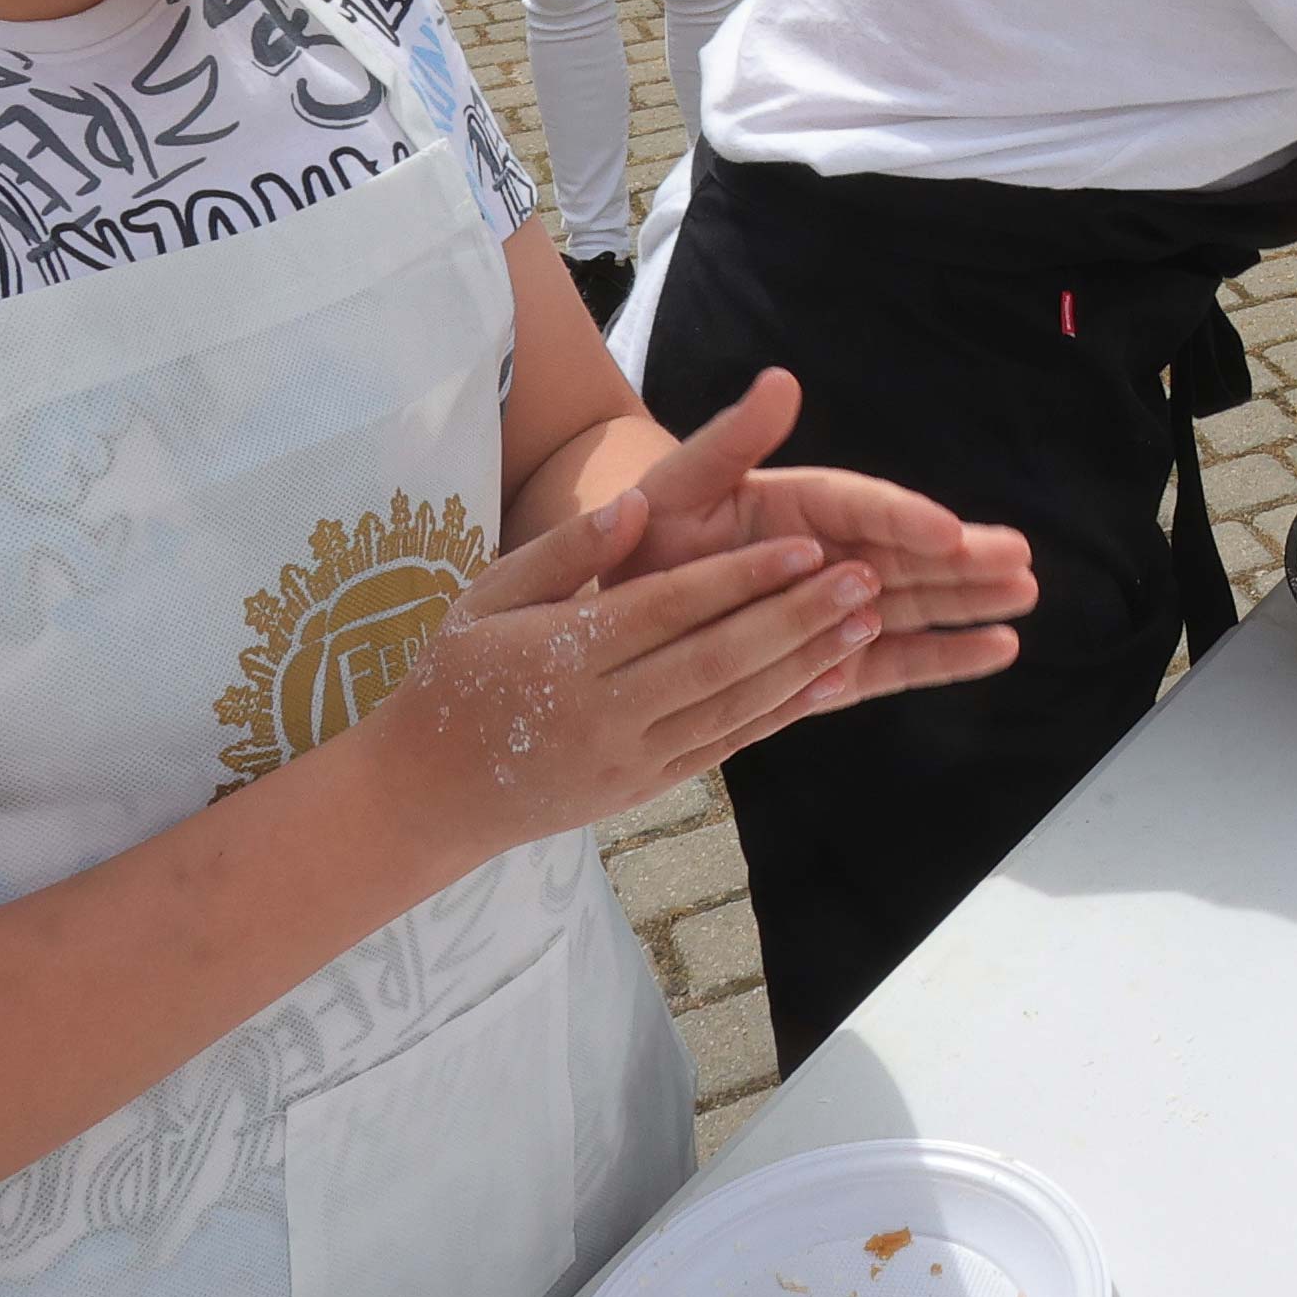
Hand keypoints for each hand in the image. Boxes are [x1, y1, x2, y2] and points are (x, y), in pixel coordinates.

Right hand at [361, 483, 917, 864]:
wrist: (428, 793)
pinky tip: (832, 680)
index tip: (806, 543)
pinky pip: (724, 746)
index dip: (741, 577)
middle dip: (796, 618)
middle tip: (864, 576)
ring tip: (868, 620)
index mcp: (559, 655)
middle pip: (715, 660)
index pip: (667, 609)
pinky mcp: (644, 789)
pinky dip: (781, 714)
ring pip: (731, 707)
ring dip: (806, 664)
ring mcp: (626, 759)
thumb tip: (636, 503)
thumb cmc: (459, 675)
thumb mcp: (487, 596)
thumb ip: (564, 551)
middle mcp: (600, 713)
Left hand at [613, 369, 1037, 690]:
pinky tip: (998, 649)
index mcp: (799, 505)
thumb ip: (730, 441)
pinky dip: (943, 658)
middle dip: (963, 560)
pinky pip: (893, 661)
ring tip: (1024, 595)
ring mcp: (836, 608)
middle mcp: (830, 553)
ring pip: (915, 603)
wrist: (625, 596)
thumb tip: (781, 382)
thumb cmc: (649, 533)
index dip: (903, 518)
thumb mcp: (678, 482)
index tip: (946, 531)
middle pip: (906, 554)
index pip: (860, 507)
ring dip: (969, 600)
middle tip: (1019, 558)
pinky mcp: (835, 661)